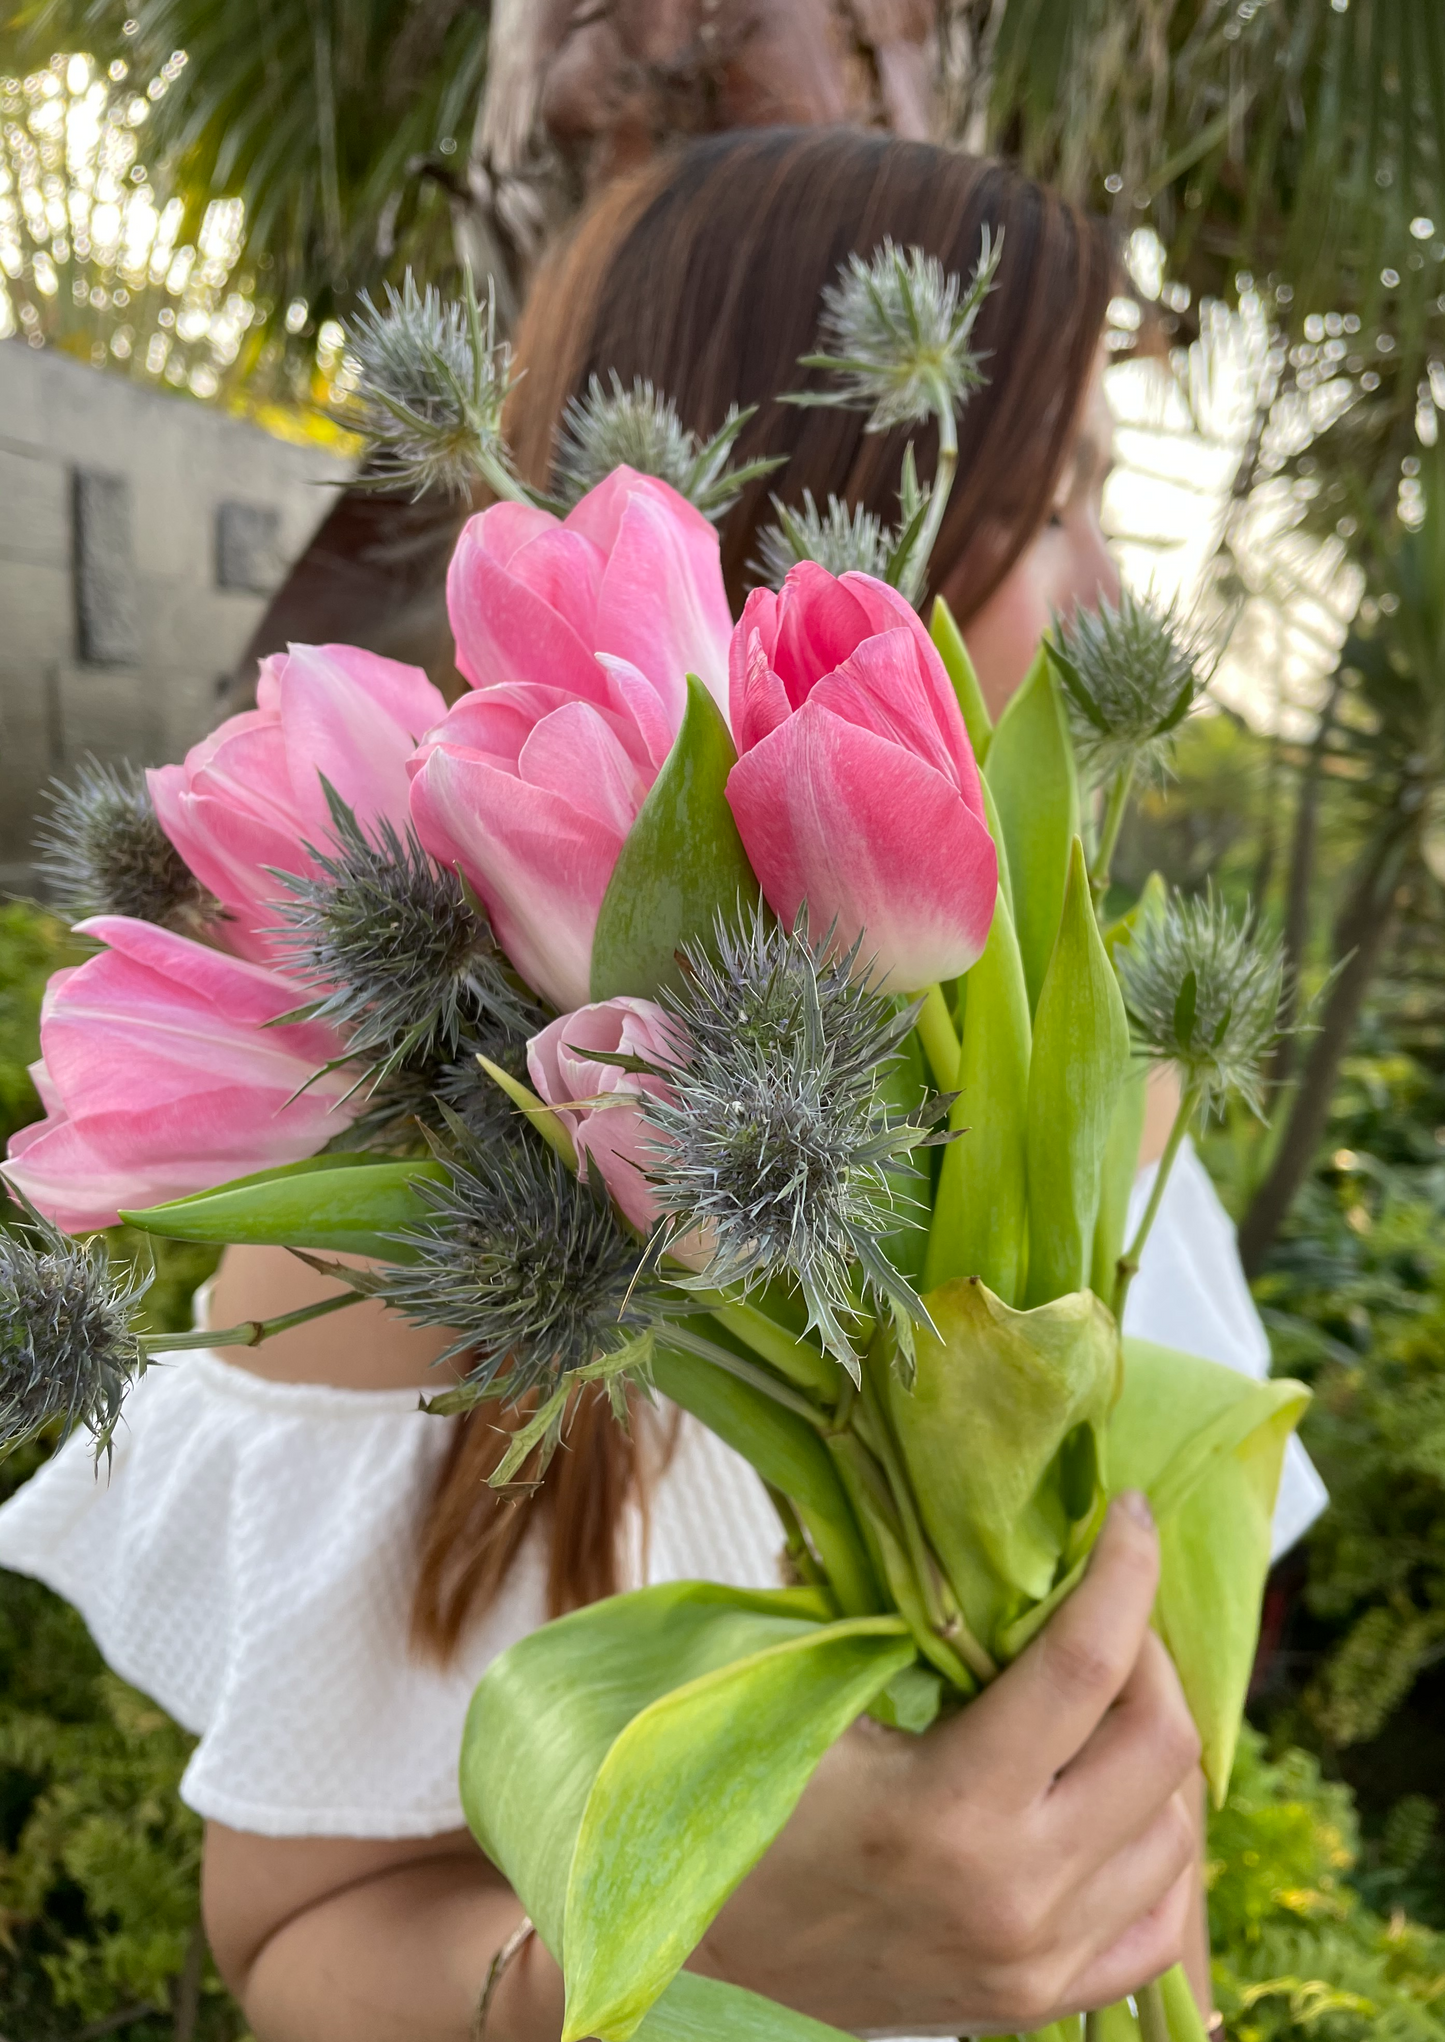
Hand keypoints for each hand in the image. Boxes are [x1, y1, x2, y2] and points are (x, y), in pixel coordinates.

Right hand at [695, 1492, 1201, 2034]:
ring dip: (1157, 1748)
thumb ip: (898, 1622)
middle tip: (1110, 1611)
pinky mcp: (1044, 2000)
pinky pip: (1164, 1923)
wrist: (712, 1957)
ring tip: (1108, 1702)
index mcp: (953, 1808)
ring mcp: (1040, 1960)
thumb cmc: (752, 1813)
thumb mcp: (813, 1704)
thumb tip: (970, 1530)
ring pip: (1179, 1832)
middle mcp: (1018, 1893)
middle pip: (1160, 1743)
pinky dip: (1159, 1848)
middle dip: (1152, 1652)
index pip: (1084, 1667)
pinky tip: (1118, 1801)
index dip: (1124, 1572)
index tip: (1130, 1512)